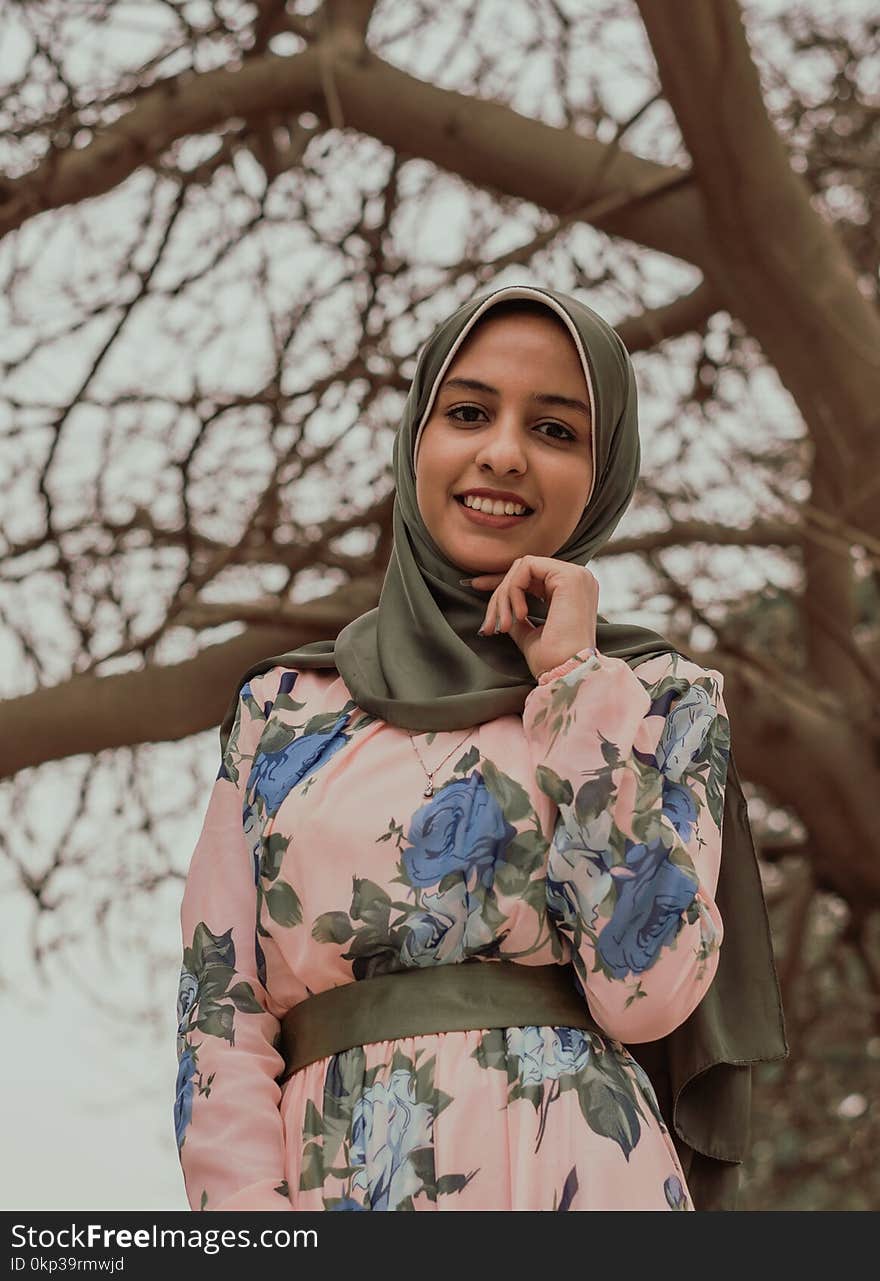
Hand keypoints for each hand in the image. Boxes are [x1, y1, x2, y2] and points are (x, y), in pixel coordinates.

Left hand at [470, 556, 598, 679]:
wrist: (566, 674)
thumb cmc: (552, 662)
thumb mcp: (530, 634)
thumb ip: (518, 617)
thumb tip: (501, 608)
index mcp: (572, 592)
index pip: (532, 575)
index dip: (502, 581)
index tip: (475, 586)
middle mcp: (578, 579)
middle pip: (524, 571)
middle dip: (499, 595)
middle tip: (490, 625)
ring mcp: (576, 576)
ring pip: (523, 568)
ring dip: (504, 595)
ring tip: (503, 625)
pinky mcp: (569, 577)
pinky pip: (527, 567)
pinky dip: (514, 589)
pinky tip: (519, 616)